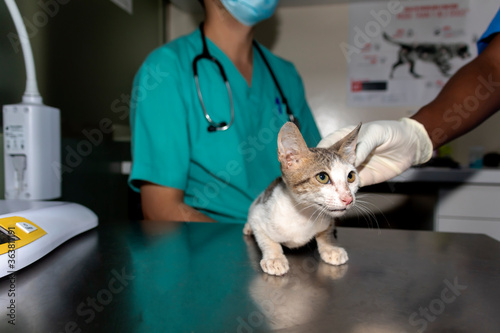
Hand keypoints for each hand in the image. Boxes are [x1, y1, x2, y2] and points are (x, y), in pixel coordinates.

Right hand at [318, 118, 432, 185]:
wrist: (411, 146)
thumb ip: (363, 145)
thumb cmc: (393, 132)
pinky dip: (346, 193)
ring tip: (329, 193)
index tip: (312, 165)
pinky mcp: (361, 179)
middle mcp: (343, 154)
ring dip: (332, 187)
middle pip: (325, 166)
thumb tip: (352, 160)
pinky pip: (350, 187)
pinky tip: (345, 196)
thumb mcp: (376, 133)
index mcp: (342, 138)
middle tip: (322, 182)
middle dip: (322, 175)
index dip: (316, 156)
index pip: (324, 148)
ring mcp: (351, 168)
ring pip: (335, 179)